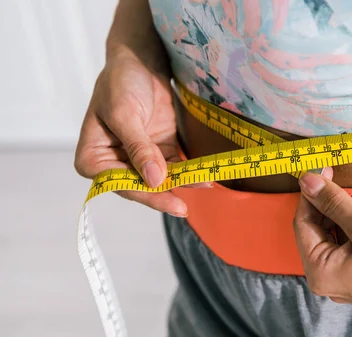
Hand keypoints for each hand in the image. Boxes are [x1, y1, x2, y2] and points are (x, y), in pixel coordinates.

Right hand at [74, 48, 210, 216]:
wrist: (140, 60)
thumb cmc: (121, 82)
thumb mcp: (125, 114)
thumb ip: (139, 149)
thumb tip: (155, 180)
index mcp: (93, 158)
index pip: (119, 184)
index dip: (143, 193)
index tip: (165, 197)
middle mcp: (114, 164)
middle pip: (141, 187)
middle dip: (164, 195)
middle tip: (183, 208)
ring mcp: (138, 160)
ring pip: (161, 182)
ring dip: (181, 185)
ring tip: (202, 185)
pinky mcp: (159, 153)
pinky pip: (175, 169)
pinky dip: (189, 173)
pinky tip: (205, 177)